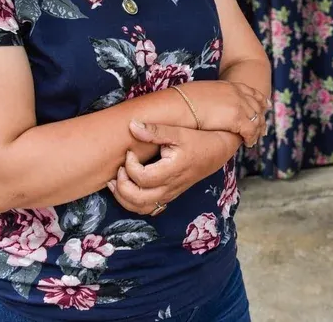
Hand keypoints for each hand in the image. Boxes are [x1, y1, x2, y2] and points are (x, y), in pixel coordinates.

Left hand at [108, 121, 225, 214]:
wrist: (217, 152)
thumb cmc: (198, 140)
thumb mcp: (178, 132)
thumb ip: (155, 131)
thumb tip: (132, 125)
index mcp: (172, 171)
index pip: (142, 178)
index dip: (130, 165)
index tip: (130, 152)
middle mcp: (170, 187)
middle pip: (138, 199)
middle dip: (122, 186)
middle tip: (120, 168)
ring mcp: (169, 194)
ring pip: (141, 208)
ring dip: (123, 198)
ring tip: (115, 181)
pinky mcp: (168, 196)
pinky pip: (147, 208)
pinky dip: (133, 203)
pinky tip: (126, 188)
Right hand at [188, 82, 268, 146]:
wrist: (178, 105)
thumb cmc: (183, 100)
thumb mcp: (203, 92)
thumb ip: (213, 96)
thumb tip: (209, 103)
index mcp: (229, 86)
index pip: (250, 92)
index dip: (258, 100)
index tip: (264, 105)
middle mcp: (237, 94)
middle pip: (257, 106)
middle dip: (261, 117)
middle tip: (262, 127)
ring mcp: (238, 105)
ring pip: (256, 120)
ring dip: (257, 130)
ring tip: (255, 139)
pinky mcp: (237, 118)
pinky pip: (250, 131)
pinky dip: (251, 137)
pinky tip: (248, 143)